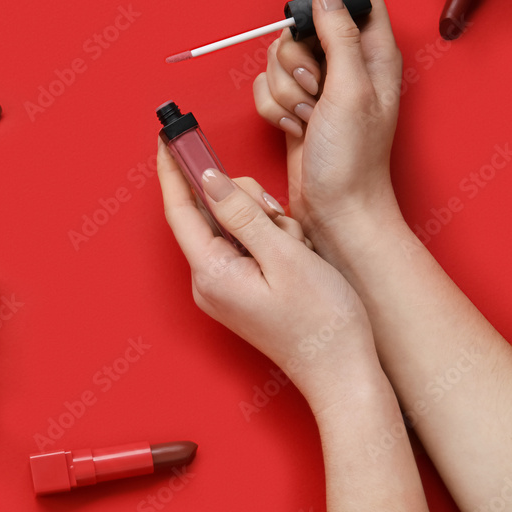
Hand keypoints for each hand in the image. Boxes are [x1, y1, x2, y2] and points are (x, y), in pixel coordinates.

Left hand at [156, 139, 380, 411]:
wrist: (343, 373)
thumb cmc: (322, 320)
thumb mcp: (285, 255)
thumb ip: (241, 213)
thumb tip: (208, 179)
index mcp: (210, 272)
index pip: (180, 210)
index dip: (173, 171)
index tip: (168, 138)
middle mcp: (207, 282)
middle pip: (210, 215)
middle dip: (244, 202)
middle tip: (279, 217)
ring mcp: (223, 288)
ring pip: (233, 227)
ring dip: (266, 224)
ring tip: (297, 248)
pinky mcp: (240, 291)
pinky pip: (246, 247)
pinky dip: (271, 240)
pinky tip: (297, 257)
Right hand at [252, 0, 404, 244]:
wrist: (335, 207)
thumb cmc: (353, 159)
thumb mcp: (350, 89)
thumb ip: (338, 34)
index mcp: (373, 52)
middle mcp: (345, 64)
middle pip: (303, 27)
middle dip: (295, 60)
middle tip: (315, 89)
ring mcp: (318, 86)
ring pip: (276, 59)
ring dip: (283, 91)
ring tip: (307, 117)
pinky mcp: (294, 105)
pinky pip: (264, 88)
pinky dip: (272, 109)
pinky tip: (294, 128)